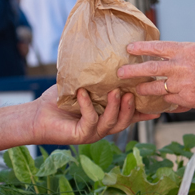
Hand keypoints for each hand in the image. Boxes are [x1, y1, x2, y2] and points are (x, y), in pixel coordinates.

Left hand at [30, 86, 156, 144]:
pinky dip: (87, 106)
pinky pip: (90, 120)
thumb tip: (109, 58)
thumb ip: (96, 80)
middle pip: (124, 122)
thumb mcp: (81, 87)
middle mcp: (101, 128)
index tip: (158, 107)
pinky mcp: (79, 135)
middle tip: (132, 92)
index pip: (128, 116)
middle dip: (131, 108)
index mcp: (105, 118)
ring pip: (111, 123)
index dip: (143, 113)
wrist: (36, 116)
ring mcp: (91, 134)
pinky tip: (83, 93)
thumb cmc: (58, 102)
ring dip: (115, 107)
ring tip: (116, 92)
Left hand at [119, 41, 194, 111]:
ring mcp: (183, 84)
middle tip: (120, 74)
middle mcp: (182, 66)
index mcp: (186, 50)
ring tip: (136, 90)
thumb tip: (159, 56)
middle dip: (132, 72)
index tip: (129, 49)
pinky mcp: (187, 99)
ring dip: (144, 90)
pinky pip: (169, 100)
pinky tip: (160, 102)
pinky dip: (165, 100)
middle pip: (150, 69)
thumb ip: (180, 54)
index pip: (157, 48)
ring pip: (156, 88)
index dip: (141, 48)